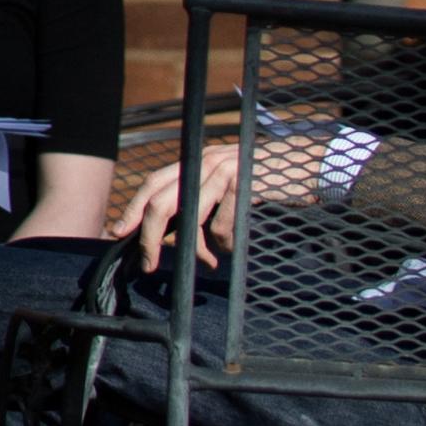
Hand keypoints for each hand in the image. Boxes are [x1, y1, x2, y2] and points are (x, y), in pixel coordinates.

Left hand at [106, 148, 252, 269]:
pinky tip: (235, 246)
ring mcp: (224, 172)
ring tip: (207, 263)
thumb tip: (173, 240)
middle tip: (148, 263)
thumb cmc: (264, 184)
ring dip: (193, 248)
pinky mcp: (243, 186)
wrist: (307, 165)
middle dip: (149, 237)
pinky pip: (222, 227)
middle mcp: (205, 163)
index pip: (154, 183)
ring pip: (190, 217)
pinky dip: (226, 243)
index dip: (133, 208)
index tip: (118, 232)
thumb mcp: (226, 189)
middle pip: (161, 201)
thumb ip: (200, 206)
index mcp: (196, 162)